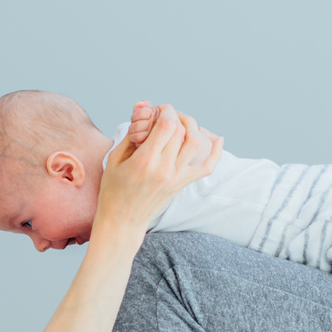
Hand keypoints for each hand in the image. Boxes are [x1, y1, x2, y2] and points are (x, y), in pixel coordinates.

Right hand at [95, 104, 222, 238]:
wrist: (123, 221)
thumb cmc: (114, 190)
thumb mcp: (115, 159)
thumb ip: (131, 135)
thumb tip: (144, 113)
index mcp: (145, 161)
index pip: (167, 125)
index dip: (166, 111)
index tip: (158, 110)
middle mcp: (164, 169)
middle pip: (181, 130)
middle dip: (174, 116)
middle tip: (164, 116)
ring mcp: (175, 177)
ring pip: (195, 143)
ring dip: (191, 127)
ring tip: (180, 123)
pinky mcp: (181, 184)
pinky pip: (206, 167)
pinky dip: (216, 153)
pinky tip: (217, 139)